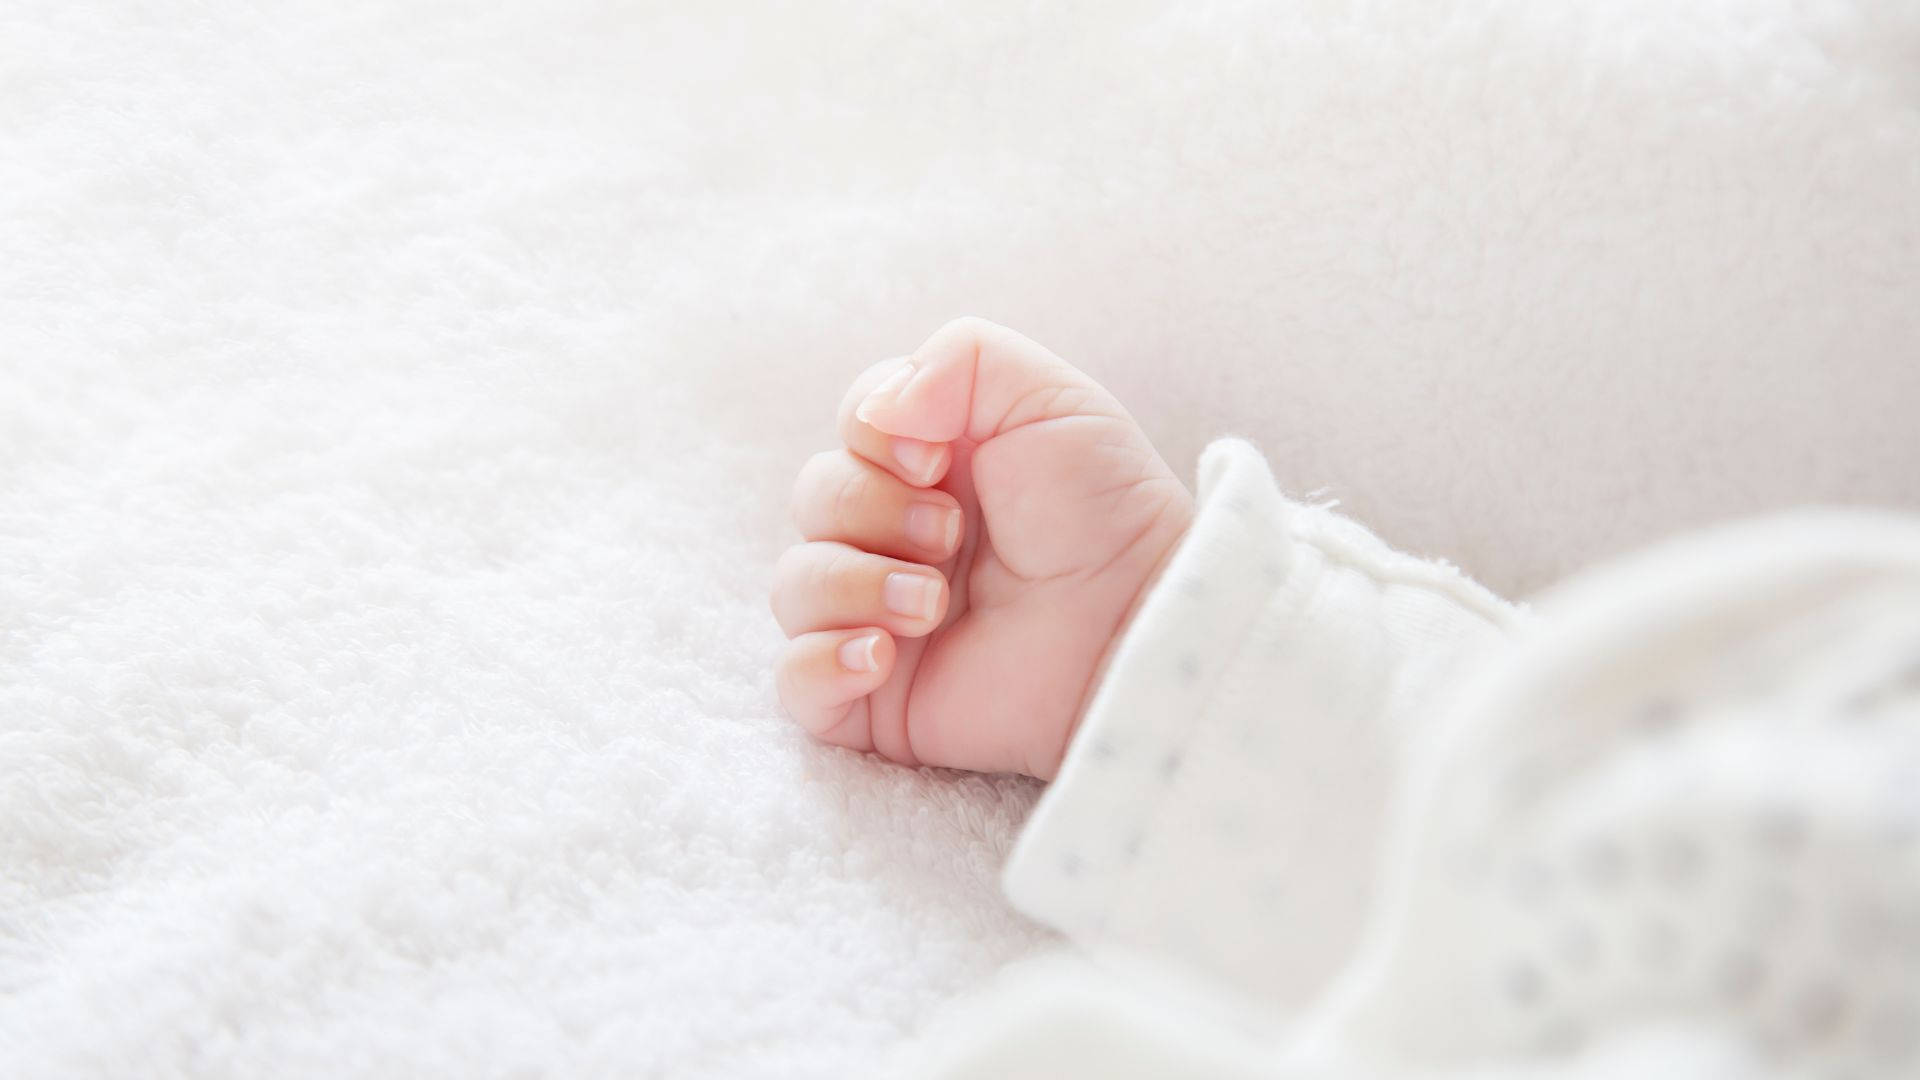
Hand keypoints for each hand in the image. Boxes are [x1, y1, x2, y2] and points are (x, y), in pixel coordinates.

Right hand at [772, 318, 1193, 777]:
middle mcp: (897, 538)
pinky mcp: (877, 698)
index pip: (849, 426)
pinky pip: (794, 680)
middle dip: (872, 510)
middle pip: (814, 499)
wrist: (1137, 626)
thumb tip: (875, 412)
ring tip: (932, 607)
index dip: (873, 435)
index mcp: (929, 466)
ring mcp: (881, 618)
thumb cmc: (1106, 515)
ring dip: (854, 585)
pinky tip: (881, 656)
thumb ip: (959, 359)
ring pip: (794, 586)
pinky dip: (820, 661)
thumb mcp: (1050, 399)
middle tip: (951, 536)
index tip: (935, 459)